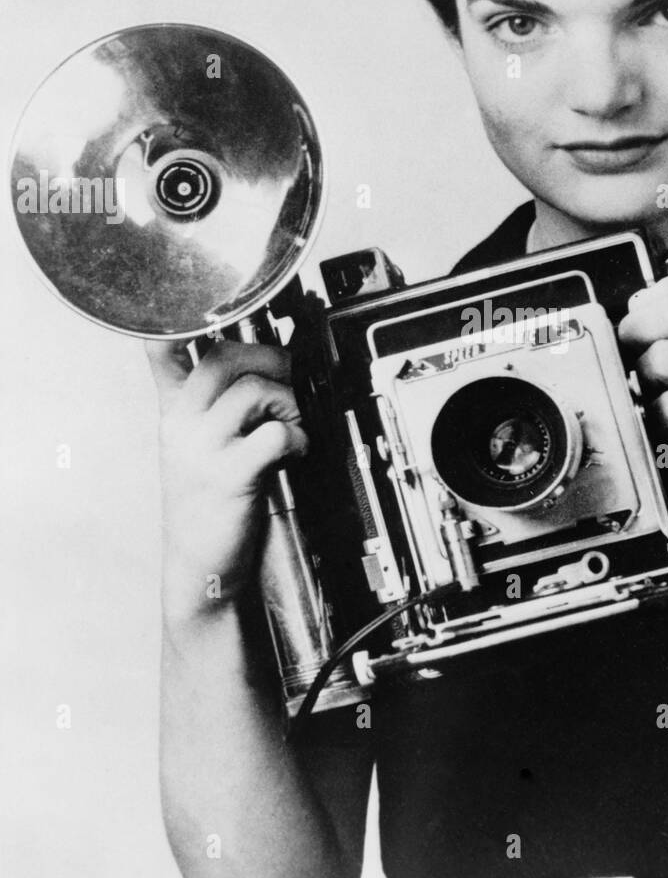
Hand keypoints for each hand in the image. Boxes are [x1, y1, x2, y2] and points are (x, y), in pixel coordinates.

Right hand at [146, 340, 308, 607]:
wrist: (201, 570)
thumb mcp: (202, 448)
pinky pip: (273, 434)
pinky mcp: (228, 476)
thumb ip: (221, 407)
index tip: (208, 307)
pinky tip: (295, 451)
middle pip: (223, 356)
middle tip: (286, 380)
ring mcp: (202, 450)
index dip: (179, 320)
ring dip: (287, 402)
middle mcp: (181, 426)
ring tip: (290, 425)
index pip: (161, 352)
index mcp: (174, 414)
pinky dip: (296, 437)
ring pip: (252, 390)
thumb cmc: (210, 508)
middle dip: (268, 358)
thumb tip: (268, 365)